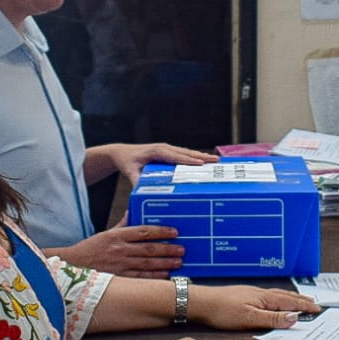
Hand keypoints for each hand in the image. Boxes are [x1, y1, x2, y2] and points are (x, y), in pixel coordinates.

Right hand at [56, 222, 183, 277]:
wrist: (72, 266)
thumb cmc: (90, 248)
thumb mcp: (105, 233)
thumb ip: (122, 224)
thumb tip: (133, 211)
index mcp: (116, 235)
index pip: (143, 231)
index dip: (160, 231)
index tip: (174, 232)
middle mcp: (119, 250)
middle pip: (148, 249)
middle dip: (168, 249)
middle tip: (182, 249)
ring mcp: (119, 265)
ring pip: (147, 264)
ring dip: (165, 263)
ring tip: (178, 262)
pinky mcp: (118, 277)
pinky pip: (139, 277)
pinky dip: (153, 276)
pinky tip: (165, 275)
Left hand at [100, 142, 216, 185]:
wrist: (121, 152)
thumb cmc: (126, 161)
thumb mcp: (130, 171)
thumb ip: (136, 180)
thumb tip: (142, 192)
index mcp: (157, 151)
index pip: (176, 156)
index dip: (189, 160)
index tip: (202, 164)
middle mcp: (164, 148)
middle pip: (186, 152)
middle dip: (202, 157)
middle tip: (216, 161)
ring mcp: (166, 148)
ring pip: (187, 152)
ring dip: (201, 156)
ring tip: (215, 160)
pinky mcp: (167, 151)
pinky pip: (183, 154)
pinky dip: (194, 156)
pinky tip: (204, 161)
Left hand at [190, 284, 319, 330]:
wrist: (201, 302)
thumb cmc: (222, 310)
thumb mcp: (250, 318)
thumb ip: (272, 319)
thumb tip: (293, 318)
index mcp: (264, 298)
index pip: (290, 302)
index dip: (304, 306)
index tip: (317, 309)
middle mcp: (260, 293)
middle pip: (286, 296)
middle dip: (301, 300)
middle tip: (314, 303)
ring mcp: (251, 293)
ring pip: (277, 295)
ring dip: (290, 298)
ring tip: (298, 300)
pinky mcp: (244, 296)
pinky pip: (268, 296)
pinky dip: (278, 299)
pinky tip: (273, 301)